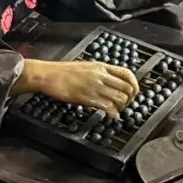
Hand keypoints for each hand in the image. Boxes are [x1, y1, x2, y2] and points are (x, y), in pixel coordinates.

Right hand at [16, 58, 138, 116]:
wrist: (47, 75)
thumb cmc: (61, 72)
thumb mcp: (84, 67)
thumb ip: (98, 73)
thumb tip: (109, 82)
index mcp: (100, 66)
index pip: (127, 74)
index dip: (134, 85)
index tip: (132, 92)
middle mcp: (101, 76)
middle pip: (127, 88)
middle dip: (129, 99)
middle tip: (124, 104)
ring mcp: (95, 87)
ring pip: (120, 98)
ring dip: (121, 107)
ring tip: (115, 110)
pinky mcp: (88, 98)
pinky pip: (109, 107)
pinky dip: (113, 114)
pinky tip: (110, 116)